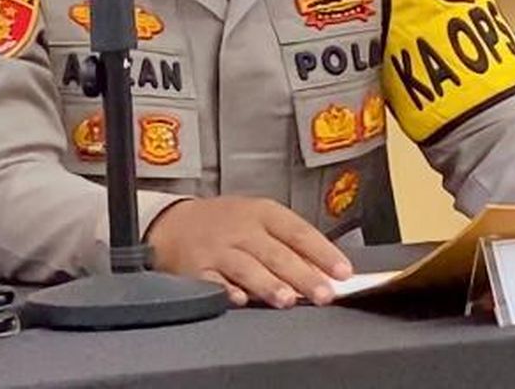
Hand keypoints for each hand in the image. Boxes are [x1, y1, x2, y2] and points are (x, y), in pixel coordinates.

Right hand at [146, 197, 352, 308]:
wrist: (172, 223)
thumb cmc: (225, 224)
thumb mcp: (258, 220)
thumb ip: (289, 245)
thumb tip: (325, 274)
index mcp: (262, 213)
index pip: (298, 232)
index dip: (322, 252)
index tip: (343, 272)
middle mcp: (241, 229)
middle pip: (276, 253)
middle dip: (302, 275)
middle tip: (324, 294)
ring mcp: (218, 249)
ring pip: (247, 267)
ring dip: (268, 284)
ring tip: (287, 300)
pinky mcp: (195, 268)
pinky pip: (213, 281)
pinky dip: (226, 290)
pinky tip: (240, 300)